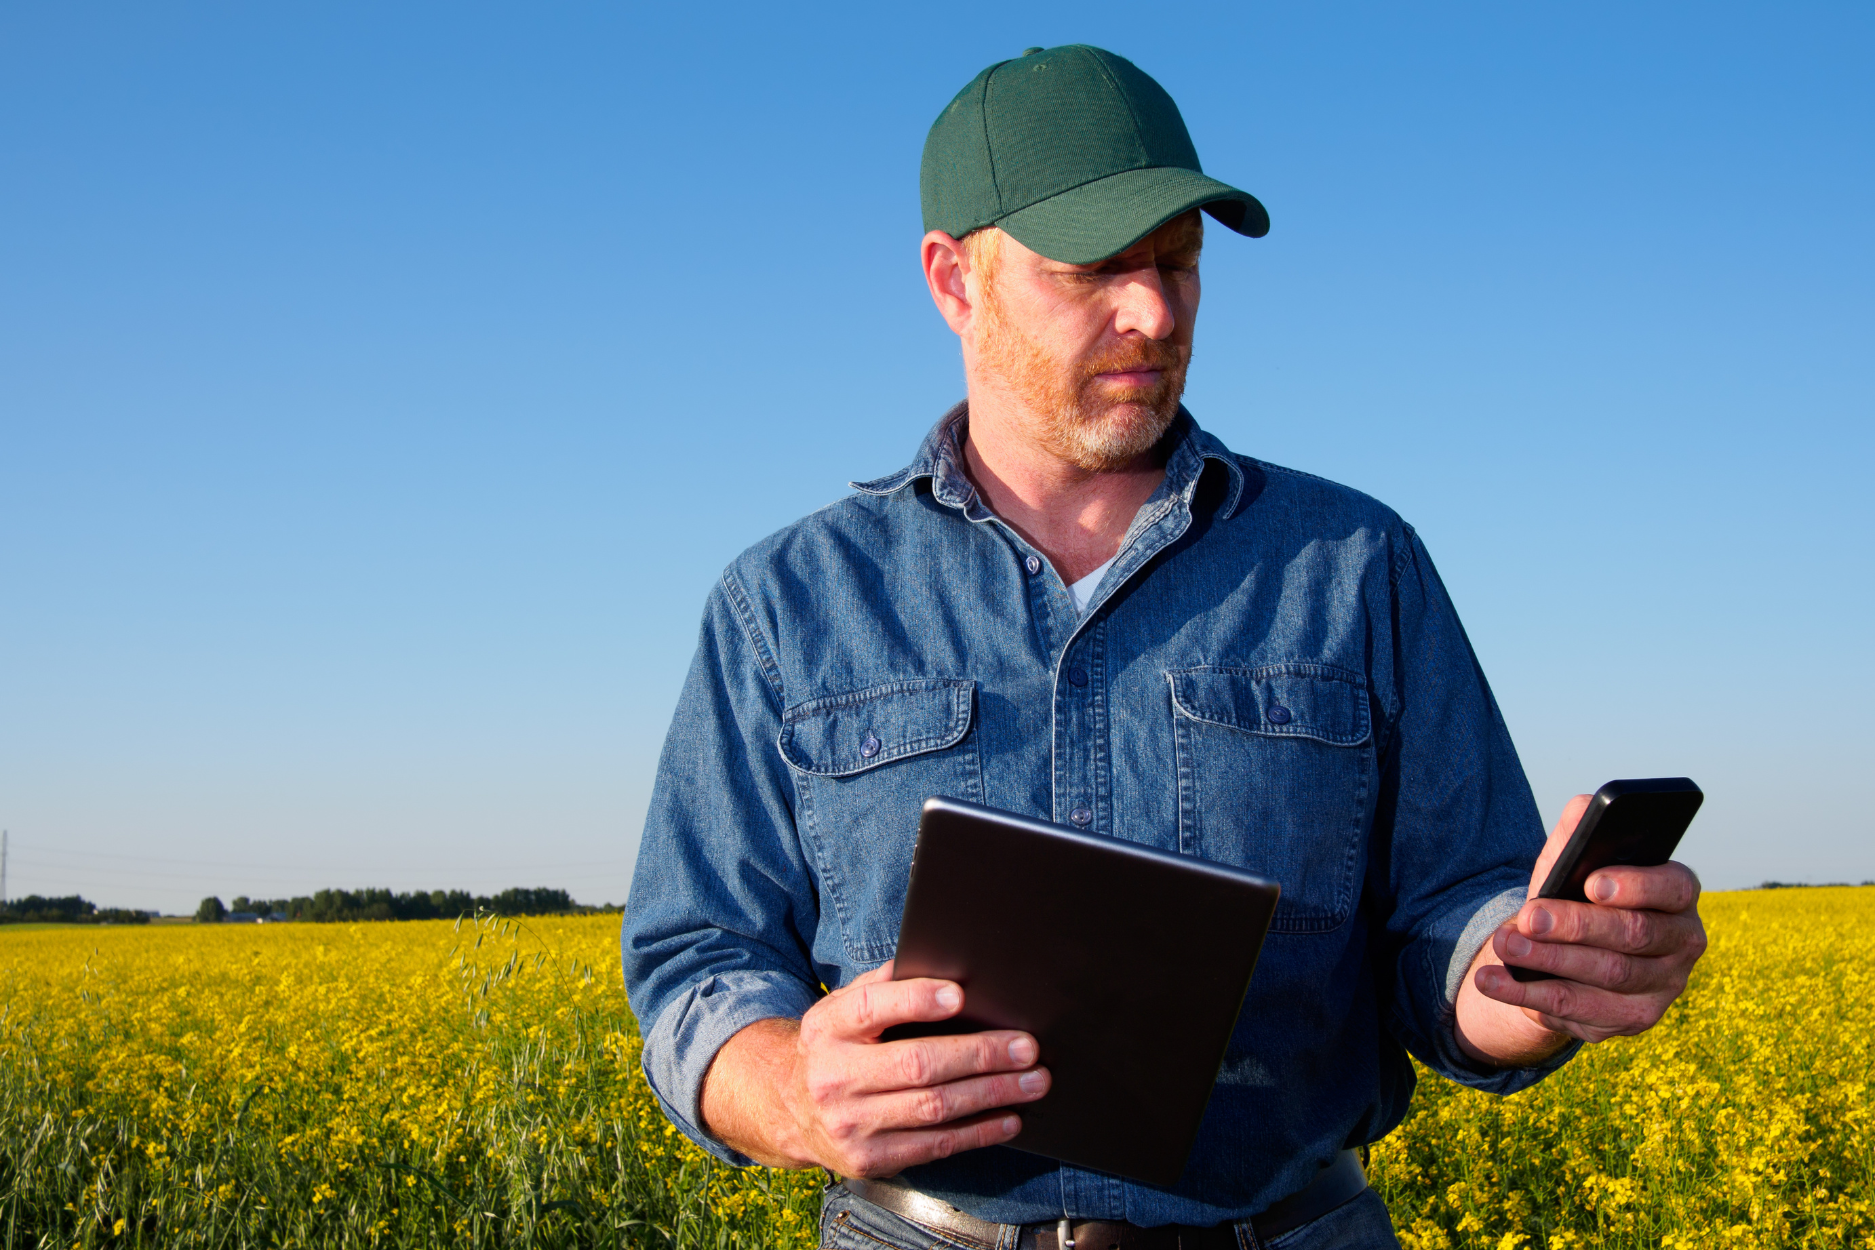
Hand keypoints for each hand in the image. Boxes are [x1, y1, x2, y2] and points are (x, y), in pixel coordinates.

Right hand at [699, 961, 1048, 1175]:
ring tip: (1033, 1081)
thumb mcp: (842, 1009)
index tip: (960, 995)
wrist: (790, 1110)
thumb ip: (882, 986)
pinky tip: (1009, 1118)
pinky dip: (979, 1132)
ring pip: (935, 1109)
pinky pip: (935, 1146)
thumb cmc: (836, 1047)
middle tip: (1026, 1047)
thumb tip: (941, 967)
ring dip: (992, 1095)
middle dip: (980, 1055)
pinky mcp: (869, 1160)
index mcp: (828, 1028)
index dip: (916, 1000)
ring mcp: (850, 1124)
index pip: (870, 1008)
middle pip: (917, 1064)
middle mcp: (834, 1077)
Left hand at [1473, 794, 1707, 1044]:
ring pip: (1607, 977)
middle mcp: (1682, 942)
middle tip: (1528, 918)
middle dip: (1575, 927)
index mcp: (1677, 894)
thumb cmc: (1575, 895)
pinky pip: (1582, 1011)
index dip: (1636, 885)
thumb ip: (1582, 831)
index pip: (1673, 887)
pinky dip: (1533, 996)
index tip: (1591, 882)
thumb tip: (1584, 806)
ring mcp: (1663, 987)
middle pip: (1633, 936)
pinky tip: (1495, 982)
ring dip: (1549, 962)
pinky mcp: (1634, 1020)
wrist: (1565, 953)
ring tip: (1504, 946)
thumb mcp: (1574, 863)